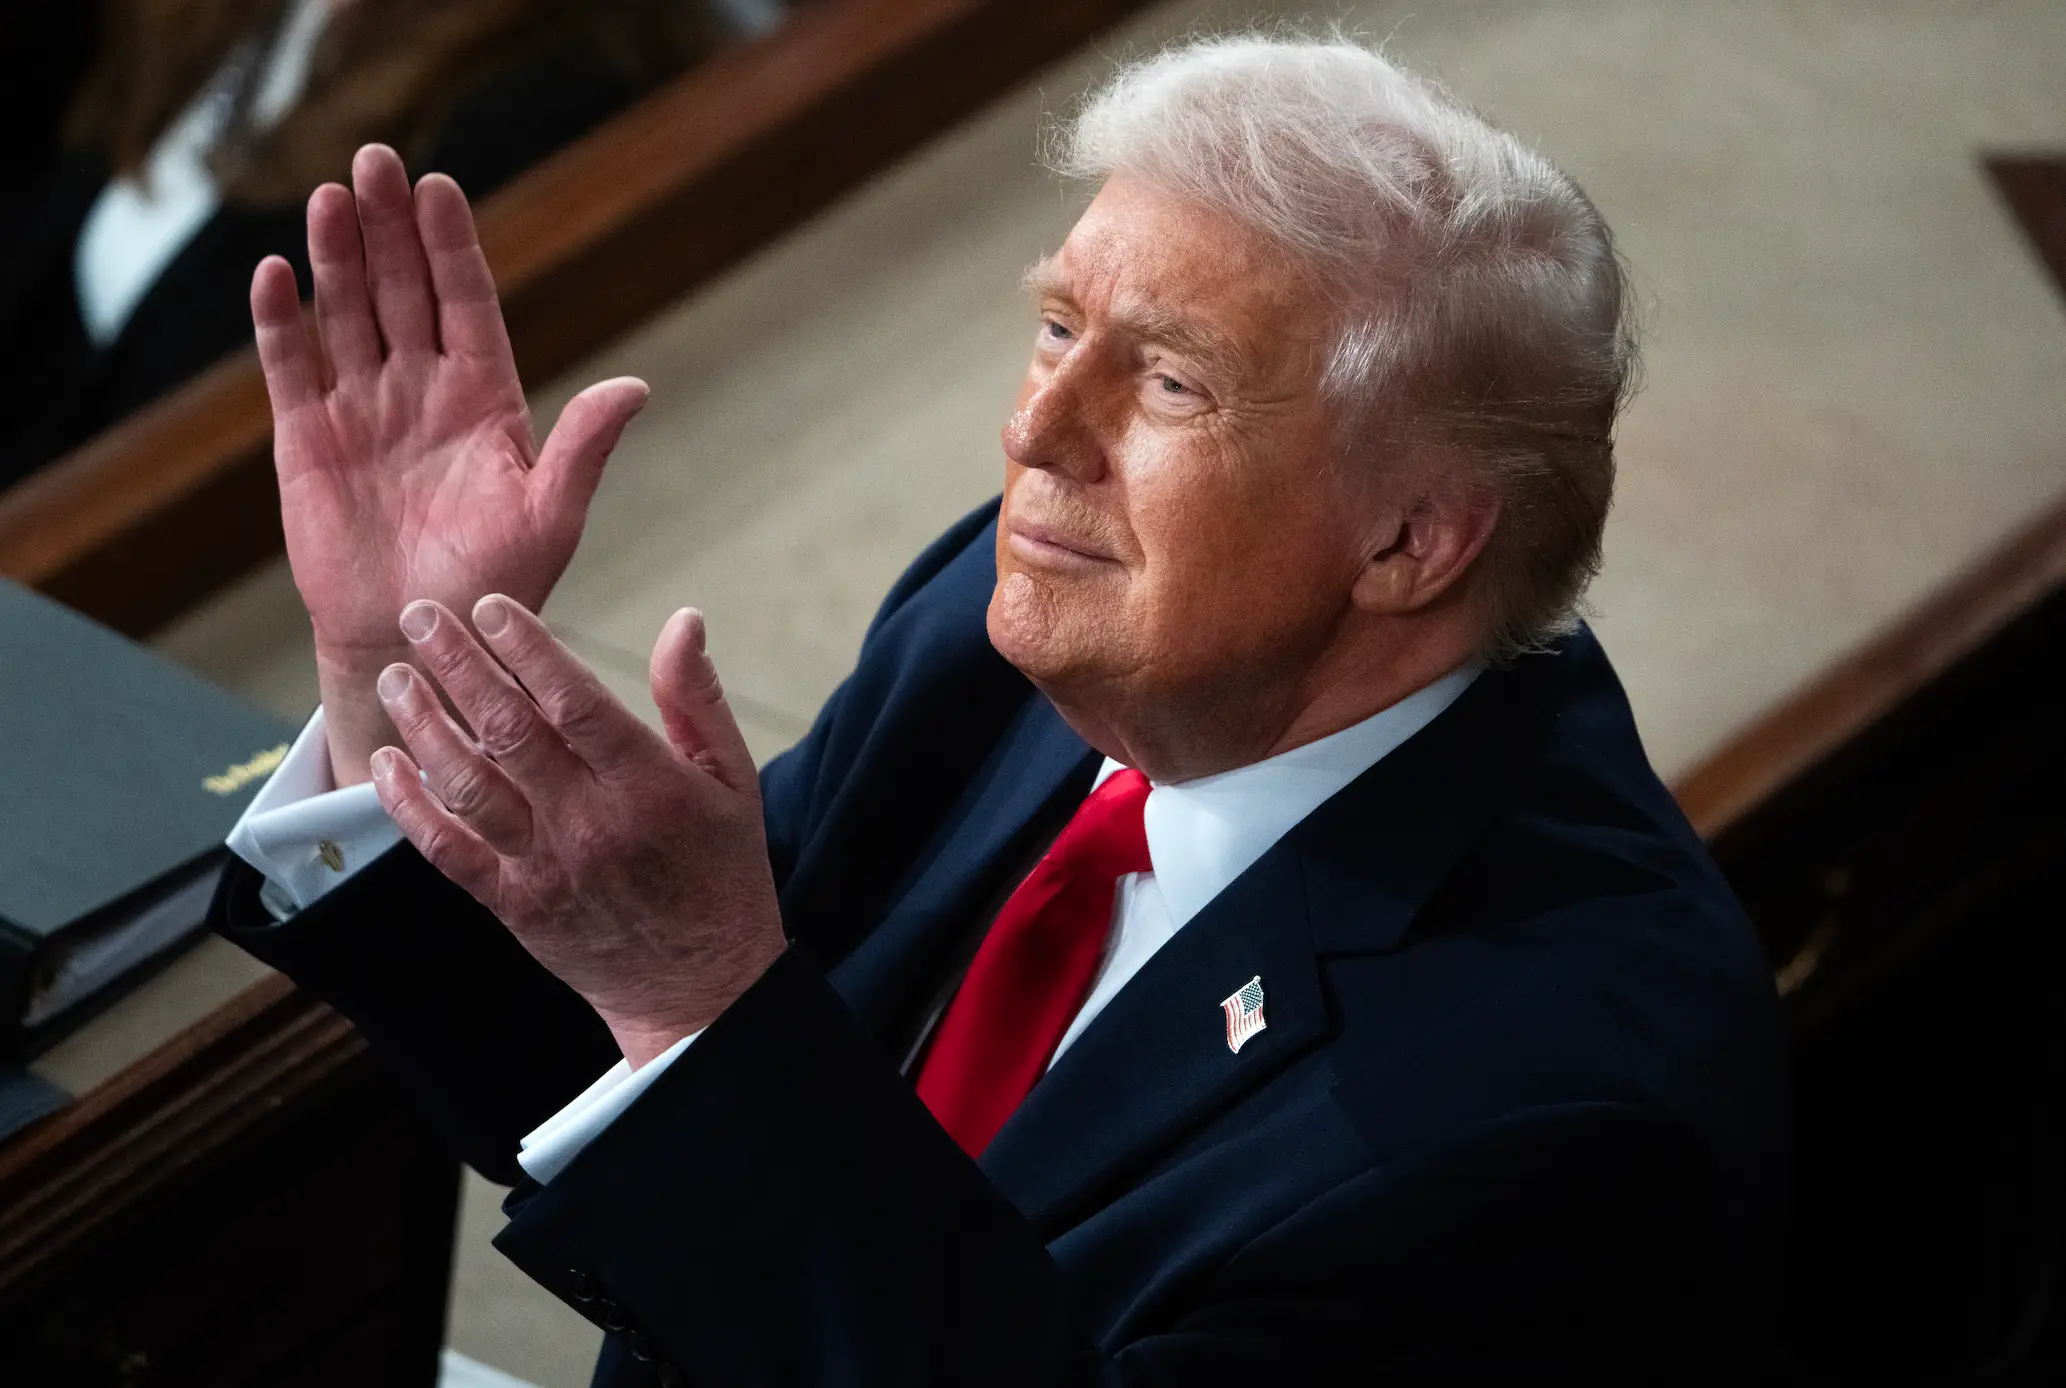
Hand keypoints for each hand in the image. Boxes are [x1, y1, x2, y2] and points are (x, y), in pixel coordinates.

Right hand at [251, 144, 648, 785]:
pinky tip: (276, 273)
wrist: (423, 643)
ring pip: (347, 314)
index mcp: (485, 398)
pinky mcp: (309, 442)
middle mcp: (422, 390)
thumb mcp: (551, 516)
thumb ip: (584, 448)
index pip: (466, 302)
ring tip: (332, 197)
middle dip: (389, 227)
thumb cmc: (498, 586)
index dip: (451, 247)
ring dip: (338, 256)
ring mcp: (364, 410)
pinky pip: (293, 369)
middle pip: (401, 289)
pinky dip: (282, 323)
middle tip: (376, 160)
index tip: (441, 188)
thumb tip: (636, 387)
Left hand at [367, 595, 785, 1066]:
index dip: (527, 649)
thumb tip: (683, 620)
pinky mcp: (514, 905)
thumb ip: (698, 698)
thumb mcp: (734, 780)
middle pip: (509, 731)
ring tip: (397, 676)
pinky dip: (410, 805)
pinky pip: (448, 850)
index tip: (489, 607)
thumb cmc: (721, 872)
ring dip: (424, 724)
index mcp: (649, 785)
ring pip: (468, 784)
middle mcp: (591, 823)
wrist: (701, 989)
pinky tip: (388, 763)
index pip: (575, 702)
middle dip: (458, 665)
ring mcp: (546, 867)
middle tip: (420, 615)